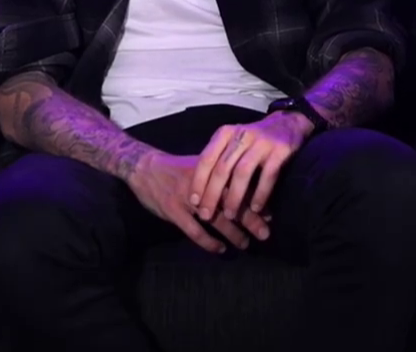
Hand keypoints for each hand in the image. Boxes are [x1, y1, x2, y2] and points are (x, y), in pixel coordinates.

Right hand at [130, 151, 269, 253]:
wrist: (144, 167)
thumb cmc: (177, 168)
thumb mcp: (201, 166)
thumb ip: (221, 177)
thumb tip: (249, 190)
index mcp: (213, 170)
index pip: (239, 186)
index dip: (256, 201)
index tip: (271, 214)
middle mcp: (204, 183)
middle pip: (232, 203)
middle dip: (250, 220)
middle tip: (266, 233)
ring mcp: (187, 198)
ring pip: (216, 219)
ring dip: (233, 233)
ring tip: (245, 244)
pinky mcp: (173, 211)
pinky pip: (194, 231)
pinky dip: (208, 242)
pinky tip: (220, 249)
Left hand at [189, 112, 310, 223]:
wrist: (288, 122)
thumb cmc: (254, 139)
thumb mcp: (233, 141)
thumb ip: (219, 159)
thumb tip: (200, 191)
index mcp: (226, 133)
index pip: (206, 158)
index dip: (198, 181)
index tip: (193, 202)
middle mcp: (241, 135)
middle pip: (222, 168)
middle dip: (212, 194)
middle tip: (206, 215)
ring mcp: (262, 142)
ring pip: (242, 173)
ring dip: (234, 197)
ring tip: (230, 215)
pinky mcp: (280, 150)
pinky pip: (268, 175)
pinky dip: (260, 194)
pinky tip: (255, 209)